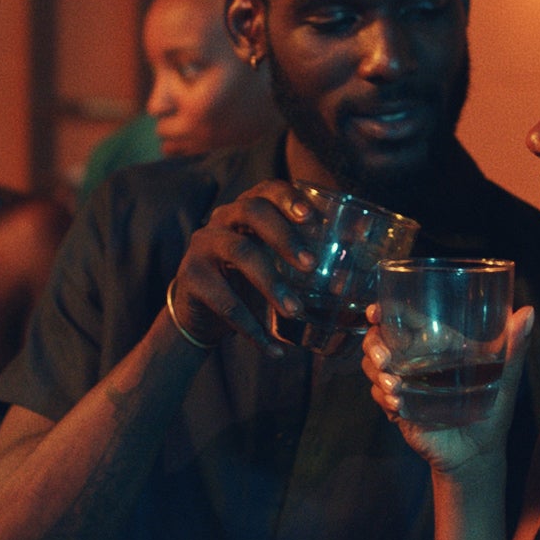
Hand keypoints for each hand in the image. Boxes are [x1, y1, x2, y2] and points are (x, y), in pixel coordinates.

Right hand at [169, 180, 323, 355]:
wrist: (200, 313)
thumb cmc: (248, 283)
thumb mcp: (273, 267)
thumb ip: (304, 264)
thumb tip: (349, 278)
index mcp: (247, 211)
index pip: (267, 189)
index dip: (288, 198)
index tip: (311, 217)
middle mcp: (222, 220)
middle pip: (252, 212)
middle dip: (284, 236)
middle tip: (311, 266)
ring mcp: (203, 246)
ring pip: (239, 252)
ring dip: (271, 283)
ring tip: (296, 312)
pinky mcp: (191, 278)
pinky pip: (224, 300)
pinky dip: (252, 327)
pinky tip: (273, 349)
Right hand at [362, 305, 535, 475]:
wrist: (477, 454)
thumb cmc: (494, 411)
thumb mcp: (506, 378)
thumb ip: (515, 348)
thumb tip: (528, 311)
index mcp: (438, 344)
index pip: (404, 318)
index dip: (384, 310)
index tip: (376, 312)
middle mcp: (416, 359)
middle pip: (378, 339)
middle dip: (374, 345)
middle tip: (386, 360)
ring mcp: (403, 382)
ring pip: (372, 366)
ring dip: (376, 373)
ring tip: (394, 387)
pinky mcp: (397, 406)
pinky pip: (377, 395)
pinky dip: (383, 398)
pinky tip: (398, 405)